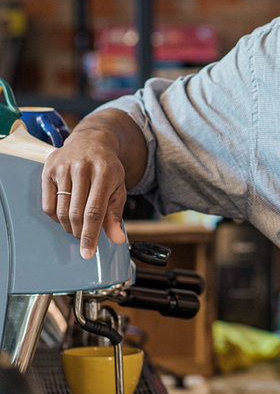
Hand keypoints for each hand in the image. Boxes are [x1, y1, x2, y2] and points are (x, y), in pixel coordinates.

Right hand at [42, 127, 127, 258]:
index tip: (88, 253)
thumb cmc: (108, 168)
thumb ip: (116, 214)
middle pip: (76, 213)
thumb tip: (117, 239)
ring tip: (77, 226)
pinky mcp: (48, 170)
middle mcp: (82, 168)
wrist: (92, 141)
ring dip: (69, 226)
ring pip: (61, 210)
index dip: (91, 235)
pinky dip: (55, 217)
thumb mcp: (118, 188)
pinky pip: (47, 204)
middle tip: (85, 239)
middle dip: (80, 233)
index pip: (94, 211)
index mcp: (105, 173)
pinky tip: (65, 215)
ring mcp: (63, 168)